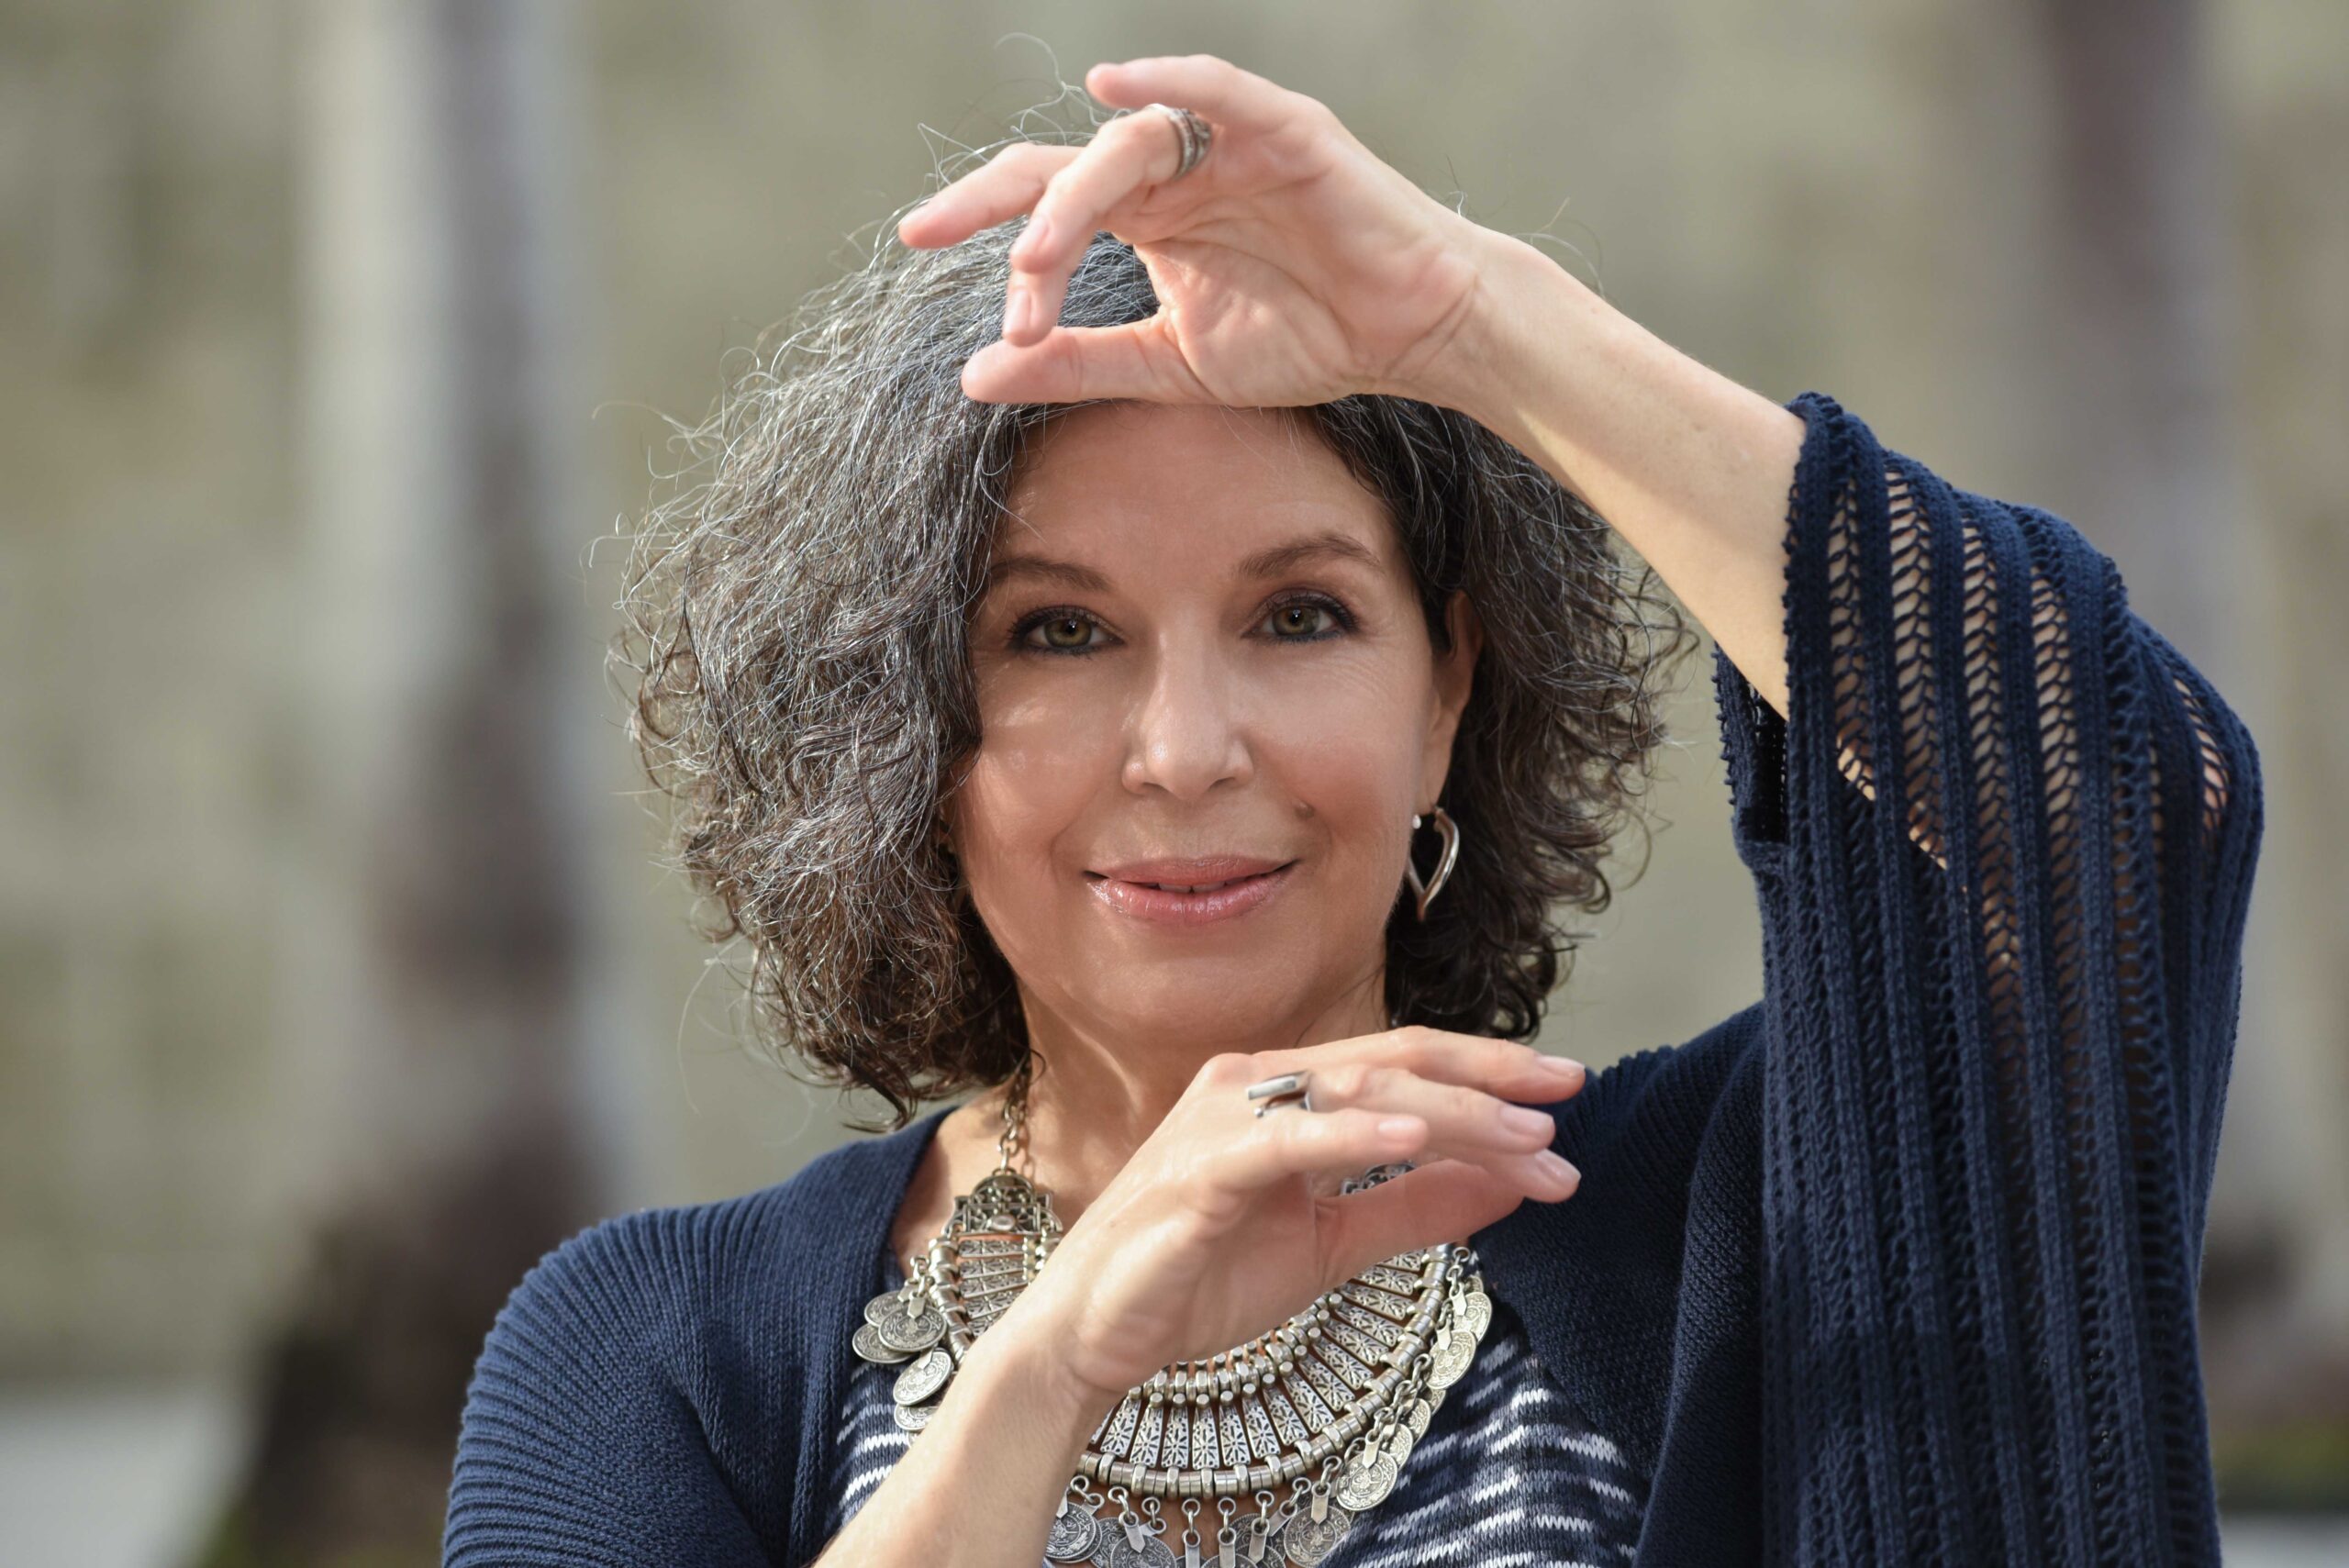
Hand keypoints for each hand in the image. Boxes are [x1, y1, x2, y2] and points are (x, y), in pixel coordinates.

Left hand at [894, 54, 1500, 410]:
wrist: (1410, 339)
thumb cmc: (1306, 339)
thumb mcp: (1169, 365)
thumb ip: (1077, 364)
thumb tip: (974, 374)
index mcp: (1147, 216)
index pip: (1043, 203)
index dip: (978, 214)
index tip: (912, 240)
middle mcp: (1177, 170)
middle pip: (1066, 167)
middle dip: (998, 204)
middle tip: (938, 238)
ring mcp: (1228, 145)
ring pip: (1126, 143)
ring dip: (1070, 196)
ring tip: (1035, 255)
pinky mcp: (1285, 132)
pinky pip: (1215, 90)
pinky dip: (1166, 79)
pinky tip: (1110, 89)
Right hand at [995, 1026, 1584, 1413]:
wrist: (1098, 1333)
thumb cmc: (1201, 1277)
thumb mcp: (1332, 1245)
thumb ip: (1414, 1208)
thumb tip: (1509, 1184)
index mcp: (1286, 1095)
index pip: (1404, 1067)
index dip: (1488, 1074)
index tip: (1566, 1094)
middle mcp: (1256, 1086)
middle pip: (1393, 1063)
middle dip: (1489, 1080)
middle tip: (1567, 1101)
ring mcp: (1225, 1119)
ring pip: (1356, 1092)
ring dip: (1450, 1114)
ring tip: (1523, 1136)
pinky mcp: (1201, 1168)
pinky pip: (1287, 1140)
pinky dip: (1353, 1133)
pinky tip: (1413, 1136)